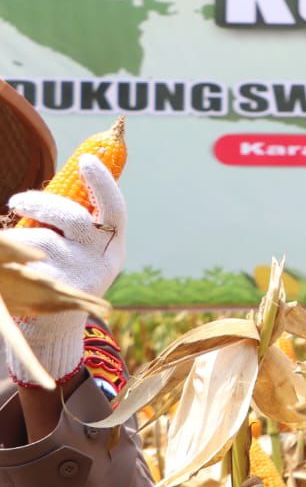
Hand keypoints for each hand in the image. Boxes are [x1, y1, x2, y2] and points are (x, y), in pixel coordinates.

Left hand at [5, 155, 125, 384]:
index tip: (85, 160)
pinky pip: (23, 261)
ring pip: (41, 240)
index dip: (102, 182)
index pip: (114, 207)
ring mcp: (77, 276)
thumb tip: (65, 176)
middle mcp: (101, 259)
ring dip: (19, 235)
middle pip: (73, 218)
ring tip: (11, 243)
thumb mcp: (81, 248)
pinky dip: (12, 254)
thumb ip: (77, 220)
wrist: (54, 327)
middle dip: (41, 202)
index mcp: (112, 243)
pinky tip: (11, 262)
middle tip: (16, 200)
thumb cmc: (65, 273)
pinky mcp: (51, 291)